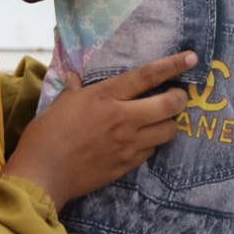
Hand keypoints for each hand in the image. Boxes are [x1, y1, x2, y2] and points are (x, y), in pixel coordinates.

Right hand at [4, 51, 194, 207]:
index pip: (147, 76)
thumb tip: (73, 77)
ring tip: (162, 119)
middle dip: (180, 99)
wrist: (41, 175)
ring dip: (170, 123)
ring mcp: (128, 144)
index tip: (192, 58)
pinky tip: (144, 140)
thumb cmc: (45, 135)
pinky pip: (152, 151)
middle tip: (177, 97)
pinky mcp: (127, 165)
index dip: (173, 65)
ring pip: (168, 131)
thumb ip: (74, 89)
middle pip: (170, 106)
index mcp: (105, 96)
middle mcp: (123, 118)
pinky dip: (153, 143)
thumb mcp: (60, 103)